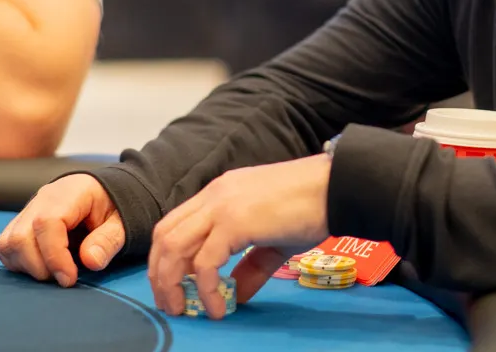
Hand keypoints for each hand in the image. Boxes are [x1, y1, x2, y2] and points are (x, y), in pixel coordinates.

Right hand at [0, 174, 124, 286]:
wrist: (104, 193)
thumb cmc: (113, 207)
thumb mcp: (122, 222)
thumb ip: (109, 240)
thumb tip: (90, 261)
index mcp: (69, 193)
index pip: (47, 223)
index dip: (54, 256)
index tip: (69, 278)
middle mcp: (42, 200)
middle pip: (20, 237)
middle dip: (39, 267)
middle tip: (65, 277)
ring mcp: (28, 211)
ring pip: (7, 244)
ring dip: (27, 267)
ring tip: (55, 271)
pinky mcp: (19, 224)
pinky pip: (4, 247)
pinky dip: (19, 263)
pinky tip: (42, 265)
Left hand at [148, 155, 331, 318]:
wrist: (335, 187)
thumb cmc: (312, 206)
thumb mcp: (275, 240)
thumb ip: (251, 266)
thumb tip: (234, 297)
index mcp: (220, 193)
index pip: (175, 224)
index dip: (168, 258)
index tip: (176, 286)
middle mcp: (214, 195)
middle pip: (164, 236)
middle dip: (160, 274)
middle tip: (171, 303)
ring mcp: (222, 205)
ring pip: (173, 247)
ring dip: (171, 283)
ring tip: (184, 308)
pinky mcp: (234, 221)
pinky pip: (205, 262)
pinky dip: (205, 289)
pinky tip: (218, 307)